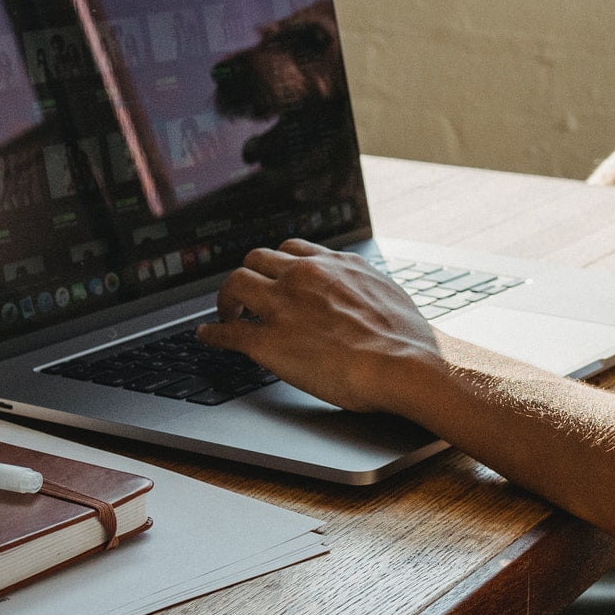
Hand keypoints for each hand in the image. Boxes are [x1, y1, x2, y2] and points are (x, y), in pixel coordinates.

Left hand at [198, 239, 443, 412]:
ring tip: (227, 313)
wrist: (403, 364)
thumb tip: (363, 290)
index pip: (292, 249)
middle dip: (249, 275)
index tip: (274, 274)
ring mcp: (283, 307)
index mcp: (335, 264)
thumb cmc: (406, 338)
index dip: (278, 264)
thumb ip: (364, 285)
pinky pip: (228, 332)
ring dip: (227, 299)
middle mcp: (305, 276)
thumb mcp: (387, 293)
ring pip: (236, 284)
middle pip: (257, 259)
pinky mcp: (269, 342)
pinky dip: (213, 333)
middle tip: (246, 295)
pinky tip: (208, 336)